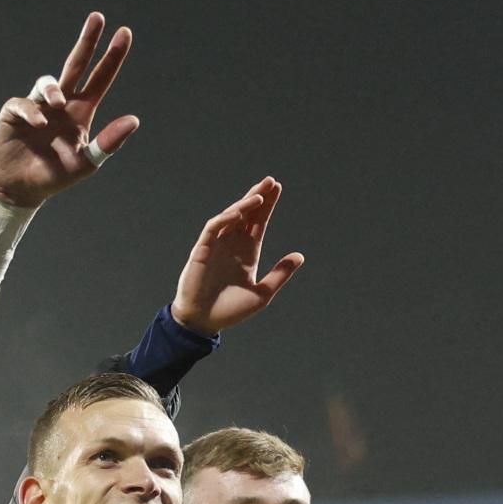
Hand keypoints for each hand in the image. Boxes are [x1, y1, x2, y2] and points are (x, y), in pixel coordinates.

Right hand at [0, 12, 140, 208]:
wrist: (21, 189)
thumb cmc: (55, 175)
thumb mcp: (86, 162)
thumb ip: (108, 143)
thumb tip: (134, 120)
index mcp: (81, 111)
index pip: (100, 78)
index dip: (112, 57)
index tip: (124, 33)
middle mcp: (61, 103)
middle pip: (76, 64)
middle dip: (87, 41)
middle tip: (98, 17)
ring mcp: (37, 106)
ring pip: (48, 83)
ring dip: (54, 89)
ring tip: (58, 103)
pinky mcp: (14, 114)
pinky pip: (23, 103)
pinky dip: (32, 111)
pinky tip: (39, 124)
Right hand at [172, 178, 305, 336]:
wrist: (204, 322)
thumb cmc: (230, 310)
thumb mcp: (262, 294)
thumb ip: (280, 274)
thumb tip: (300, 256)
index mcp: (247, 252)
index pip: (259, 222)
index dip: (268, 205)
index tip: (277, 187)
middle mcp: (232, 244)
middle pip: (247, 214)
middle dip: (258, 197)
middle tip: (271, 181)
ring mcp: (217, 245)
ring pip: (230, 217)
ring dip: (244, 205)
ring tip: (259, 196)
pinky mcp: (202, 250)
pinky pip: (213, 228)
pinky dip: (225, 219)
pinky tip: (238, 212)